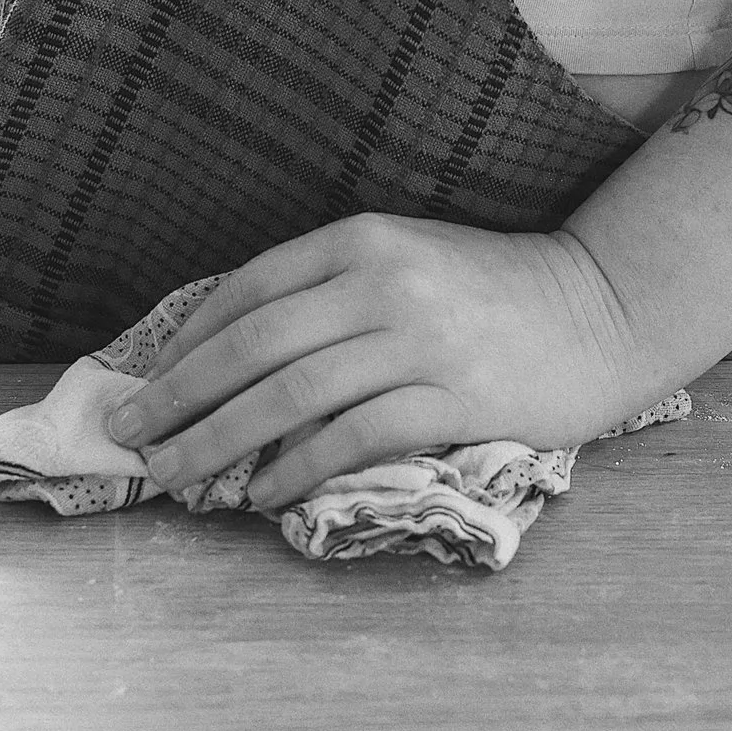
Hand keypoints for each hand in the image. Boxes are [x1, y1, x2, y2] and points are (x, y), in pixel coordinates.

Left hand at [102, 214, 653, 509]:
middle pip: (253, 346)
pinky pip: (353, 436)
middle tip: (128, 439)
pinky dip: (296, 467)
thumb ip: (332, 293)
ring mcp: (420, 339)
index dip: (183, 341)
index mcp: (363, 238)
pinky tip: (262, 492)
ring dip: (218, 440)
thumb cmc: (496, 290)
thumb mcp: (409, 260)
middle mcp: (384, 281)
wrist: (603, 309)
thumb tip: (233, 357)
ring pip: (290, 395)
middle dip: (177, 397)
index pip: (248, 289)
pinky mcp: (455, 395)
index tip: (142, 384)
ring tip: (175, 475)